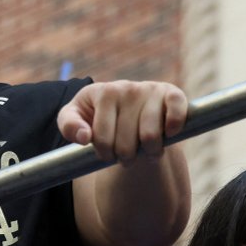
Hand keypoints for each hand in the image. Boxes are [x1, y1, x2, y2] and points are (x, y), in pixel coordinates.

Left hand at [57, 80, 186, 162]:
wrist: (127, 107)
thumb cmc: (97, 116)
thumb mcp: (75, 118)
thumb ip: (69, 126)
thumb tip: (84, 137)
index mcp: (102, 92)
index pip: (101, 138)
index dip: (104, 154)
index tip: (106, 155)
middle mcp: (126, 87)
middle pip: (127, 143)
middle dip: (126, 157)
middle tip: (126, 156)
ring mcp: (150, 89)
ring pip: (150, 136)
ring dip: (150, 153)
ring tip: (146, 152)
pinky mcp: (171, 93)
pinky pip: (176, 113)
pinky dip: (173, 129)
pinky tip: (168, 135)